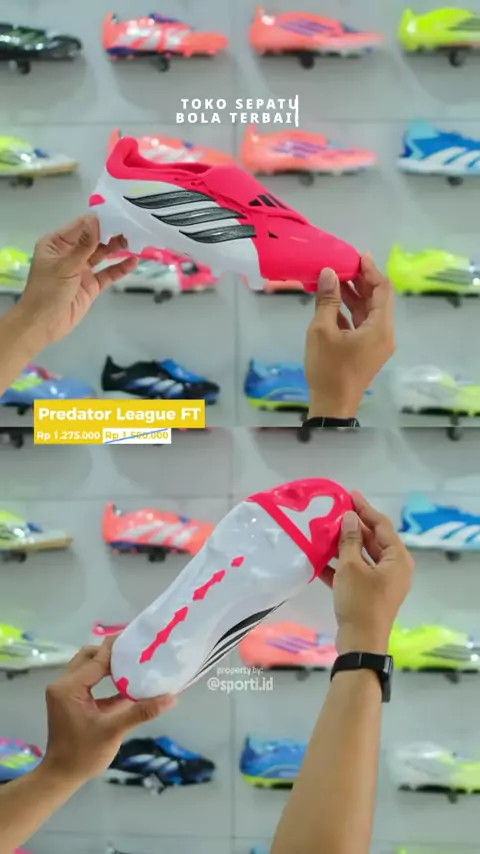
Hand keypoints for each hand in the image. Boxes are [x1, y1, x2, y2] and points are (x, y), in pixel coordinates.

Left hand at [17, 215, 136, 348]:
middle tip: (132, 228)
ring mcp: (81, 269)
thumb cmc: (48, 292)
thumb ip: (83, 245)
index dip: (99, 222)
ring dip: (117, 249)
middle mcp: (70, 253)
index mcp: (57, 243)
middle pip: (93, 239)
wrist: (43, 325)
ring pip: (102, 255)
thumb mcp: (65, 266)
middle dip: (111, 234)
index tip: (119, 216)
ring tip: (135, 241)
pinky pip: (107, 273)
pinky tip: (133, 262)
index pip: (80, 226)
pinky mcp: (91, 285)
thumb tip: (95, 220)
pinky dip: (119, 268)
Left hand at [42, 639, 174, 784]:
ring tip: (134, 661)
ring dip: (108, 664)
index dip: (117, 648)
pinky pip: (89, 681)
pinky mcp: (71, 700)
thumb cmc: (84, 754)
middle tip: (137, 650)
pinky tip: (126, 682)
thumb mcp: (113, 731)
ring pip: (88, 667)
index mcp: (69, 687)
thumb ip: (140, 711)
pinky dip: (105, 678)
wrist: (62, 777)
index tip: (139, 638)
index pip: (96, 659)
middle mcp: (63, 684)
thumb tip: (171, 698)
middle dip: (112, 652)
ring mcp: (65, 692)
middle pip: (89, 657)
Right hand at [304, 254, 394, 417]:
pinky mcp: (366, 351)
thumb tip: (328, 273)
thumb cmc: (328, 369)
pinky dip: (350, 312)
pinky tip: (332, 302)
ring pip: (368, 312)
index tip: (356, 256)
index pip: (383, 290)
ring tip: (334, 279)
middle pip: (378, 300)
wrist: (331, 406)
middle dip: (361, 281)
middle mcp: (384, 334)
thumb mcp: (322, 331)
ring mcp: (376, 344)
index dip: (371, 271)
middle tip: (343, 264)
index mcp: (380, 328)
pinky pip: (362, 325)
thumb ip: (327, 300)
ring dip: (354, 295)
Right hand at [323, 492, 413, 653]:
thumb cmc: (360, 601)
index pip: (382, 526)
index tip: (349, 495)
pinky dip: (341, 565)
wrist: (360, 643)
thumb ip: (350, 540)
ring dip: (344, 545)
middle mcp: (394, 568)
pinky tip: (320, 558)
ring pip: (363, 556)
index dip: (365, 509)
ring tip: (324, 530)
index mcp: (397, 559)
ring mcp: (382, 582)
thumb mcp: (351, 567)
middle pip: (373, 540)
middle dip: (354, 526)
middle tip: (335, 511)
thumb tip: (350, 517)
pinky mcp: (369, 593)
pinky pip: (356, 572)